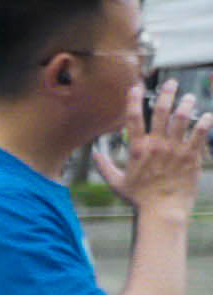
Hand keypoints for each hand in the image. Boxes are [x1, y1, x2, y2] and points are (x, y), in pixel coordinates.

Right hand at [99, 77, 203, 210]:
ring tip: (189, 97)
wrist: (163, 211)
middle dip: (166, 94)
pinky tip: (207, 115)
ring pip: (182, 118)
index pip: (133, 118)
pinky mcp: (191, 156)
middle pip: (161, 112)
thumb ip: (104, 166)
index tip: (136, 87)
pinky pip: (200, 133)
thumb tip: (93, 154)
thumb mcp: (116, 183)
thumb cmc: (140, 199)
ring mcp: (175, 149)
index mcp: (138, 149)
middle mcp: (156, 145)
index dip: (133, 100)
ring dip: (186, 104)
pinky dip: (204, 122)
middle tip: (171, 83)